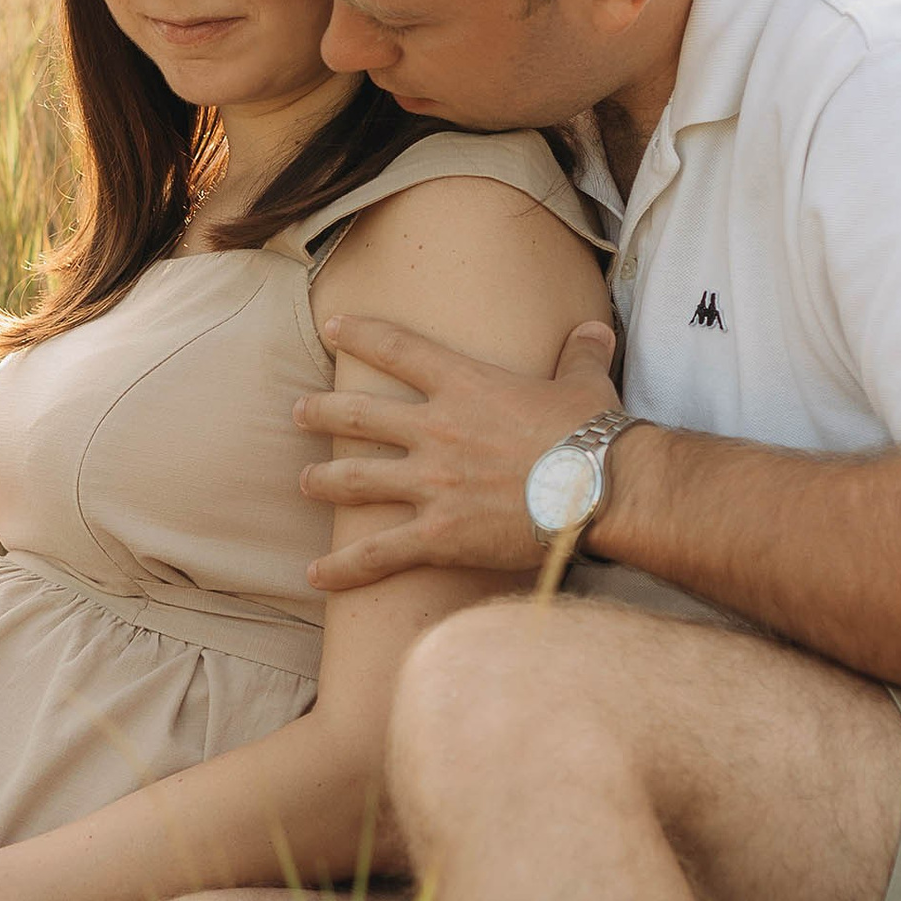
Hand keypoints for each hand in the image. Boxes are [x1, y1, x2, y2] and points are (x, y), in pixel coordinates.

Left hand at [297, 317, 623, 592]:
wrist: (600, 488)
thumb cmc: (594, 435)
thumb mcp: (586, 384)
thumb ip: (581, 353)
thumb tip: (592, 328)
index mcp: (465, 385)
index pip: (399, 350)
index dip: (361, 335)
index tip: (333, 326)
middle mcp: (435, 429)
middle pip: (358, 415)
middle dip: (322, 413)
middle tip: (299, 412)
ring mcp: (430, 483)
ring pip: (354, 479)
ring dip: (322, 480)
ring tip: (304, 481)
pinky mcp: (437, 534)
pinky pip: (377, 552)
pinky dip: (343, 566)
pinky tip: (315, 574)